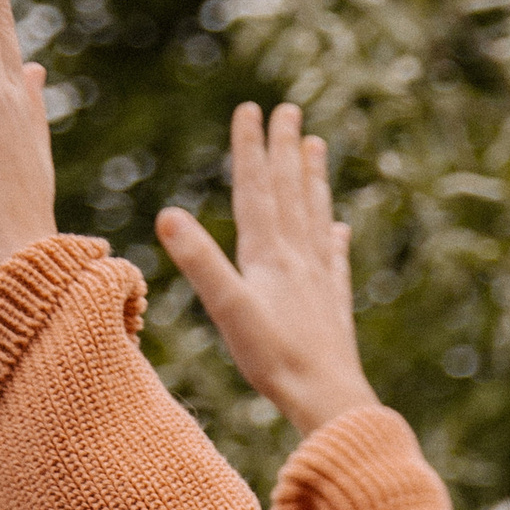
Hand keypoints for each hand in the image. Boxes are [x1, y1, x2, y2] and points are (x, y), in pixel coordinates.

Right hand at [157, 103, 379, 437]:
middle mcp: (299, 259)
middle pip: (291, 194)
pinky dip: (337, 240)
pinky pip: (336, 263)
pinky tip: (342, 229)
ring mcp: (320, 282)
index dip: (251, 149)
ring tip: (318, 147)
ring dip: (314, 181)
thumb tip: (166, 215)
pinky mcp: (334, 309)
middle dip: (286, 150)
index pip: (257, 190)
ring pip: (317, 218)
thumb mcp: (229, 310)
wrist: (329, 401)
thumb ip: (200, 261)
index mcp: (269, 255)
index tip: (251, 109)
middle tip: (290, 110)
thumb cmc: (276, 361)